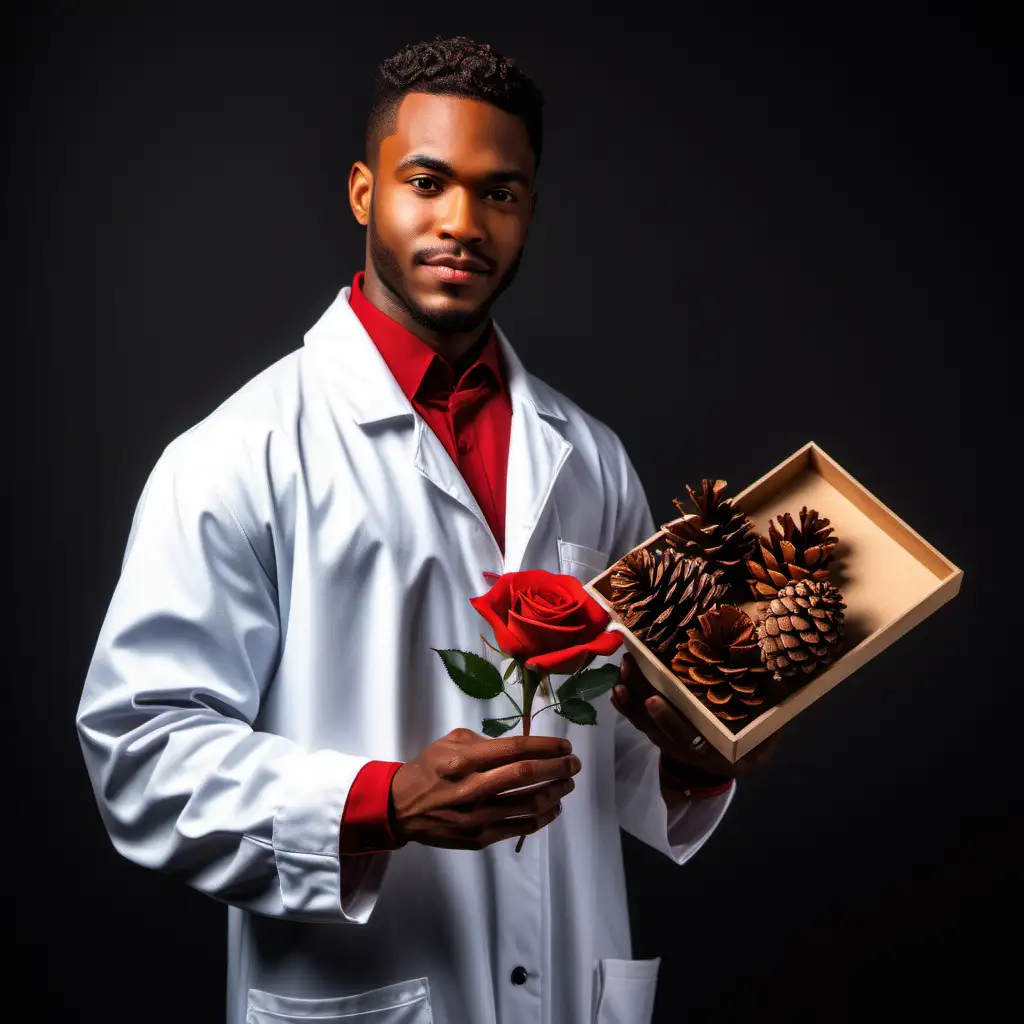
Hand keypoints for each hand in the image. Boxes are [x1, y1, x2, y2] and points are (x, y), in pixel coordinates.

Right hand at [389, 728, 581, 849]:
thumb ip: (484, 741)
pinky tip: (554, 807)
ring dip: (556, 792)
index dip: (546, 746)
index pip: (515, 749)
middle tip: (574, 763)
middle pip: (527, 775)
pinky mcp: (481, 838)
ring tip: (568, 783)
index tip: (565, 745)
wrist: (403, 808)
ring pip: (529, 804)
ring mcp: (478, 816)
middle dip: (558, 767)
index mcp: (465, 760)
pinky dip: (543, 817)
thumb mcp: (450, 742)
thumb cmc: (429, 768)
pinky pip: (521, 828)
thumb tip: (520, 746)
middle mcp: (473, 788)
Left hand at [610, 652, 781, 778]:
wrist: (738, 759)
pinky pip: (642, 724)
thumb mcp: (766, 736)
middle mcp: (693, 754)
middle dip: (640, 705)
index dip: (670, 721)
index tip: (653, 700)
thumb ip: (768, 717)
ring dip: (630, 702)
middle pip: (660, 731)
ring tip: (619, 675)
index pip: (691, 739)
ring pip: (647, 727)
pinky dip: (628, 707)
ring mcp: (676, 747)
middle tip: (627, 677)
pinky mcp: (664, 738)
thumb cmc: (755, 740)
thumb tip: (777, 680)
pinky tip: (618, 687)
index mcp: (719, 753)